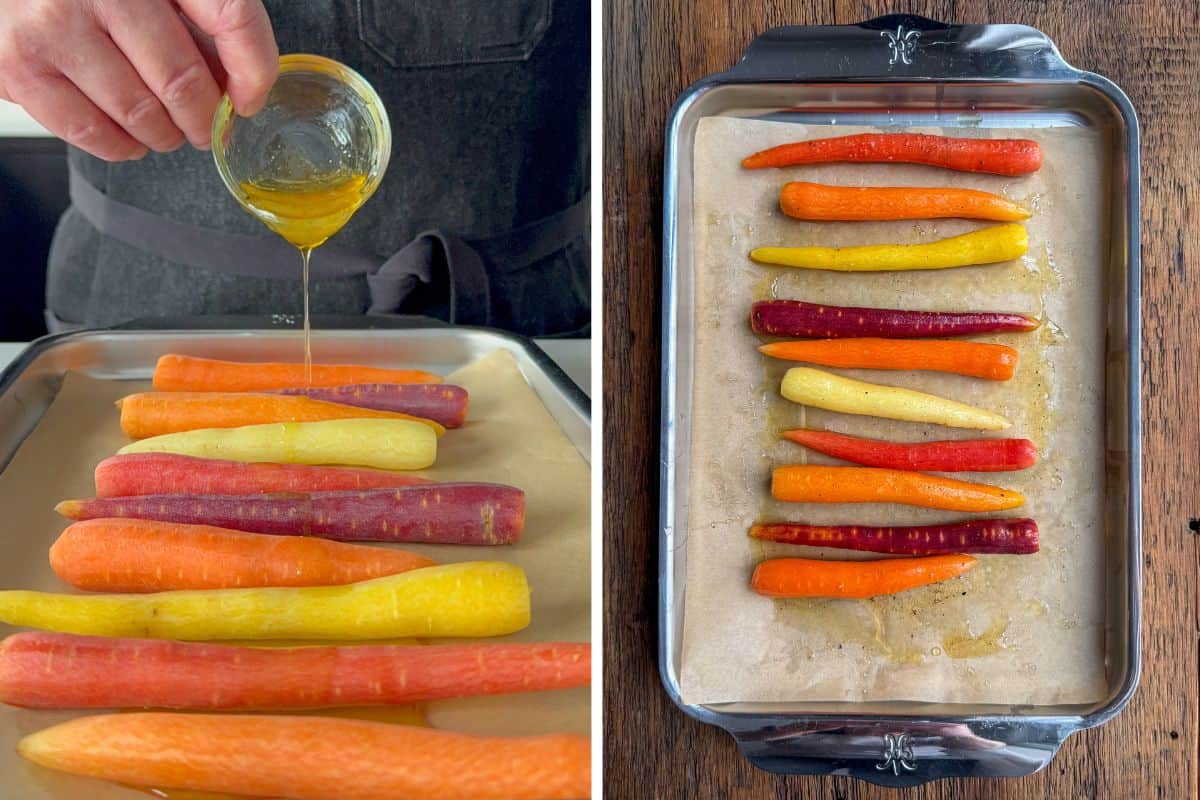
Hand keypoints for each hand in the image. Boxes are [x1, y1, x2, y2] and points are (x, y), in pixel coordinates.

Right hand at [0, 0, 277, 160]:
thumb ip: (192, 19)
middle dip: (204, 119)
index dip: (254, 69)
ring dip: (165, 135)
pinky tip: (130, 138)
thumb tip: (236, 85)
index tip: (250, 99)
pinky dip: (121, 146)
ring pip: (141, 114)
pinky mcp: (18, 63)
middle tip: (205, 127)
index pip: (231, 16)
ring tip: (166, 130)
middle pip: (183, 81)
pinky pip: (89, 130)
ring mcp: (54, 24)